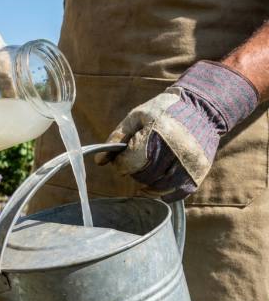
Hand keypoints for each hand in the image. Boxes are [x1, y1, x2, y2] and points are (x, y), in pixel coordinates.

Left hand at [96, 61, 258, 200]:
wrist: (201, 107)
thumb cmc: (163, 110)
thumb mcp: (136, 117)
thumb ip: (117, 137)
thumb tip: (99, 161)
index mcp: (157, 132)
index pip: (131, 162)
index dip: (120, 164)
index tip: (120, 160)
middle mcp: (175, 149)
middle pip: (144, 176)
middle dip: (133, 173)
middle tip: (134, 164)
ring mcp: (189, 161)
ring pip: (160, 187)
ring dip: (147, 184)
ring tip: (144, 173)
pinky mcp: (199, 170)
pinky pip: (178, 192)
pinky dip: (165, 193)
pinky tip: (158, 184)